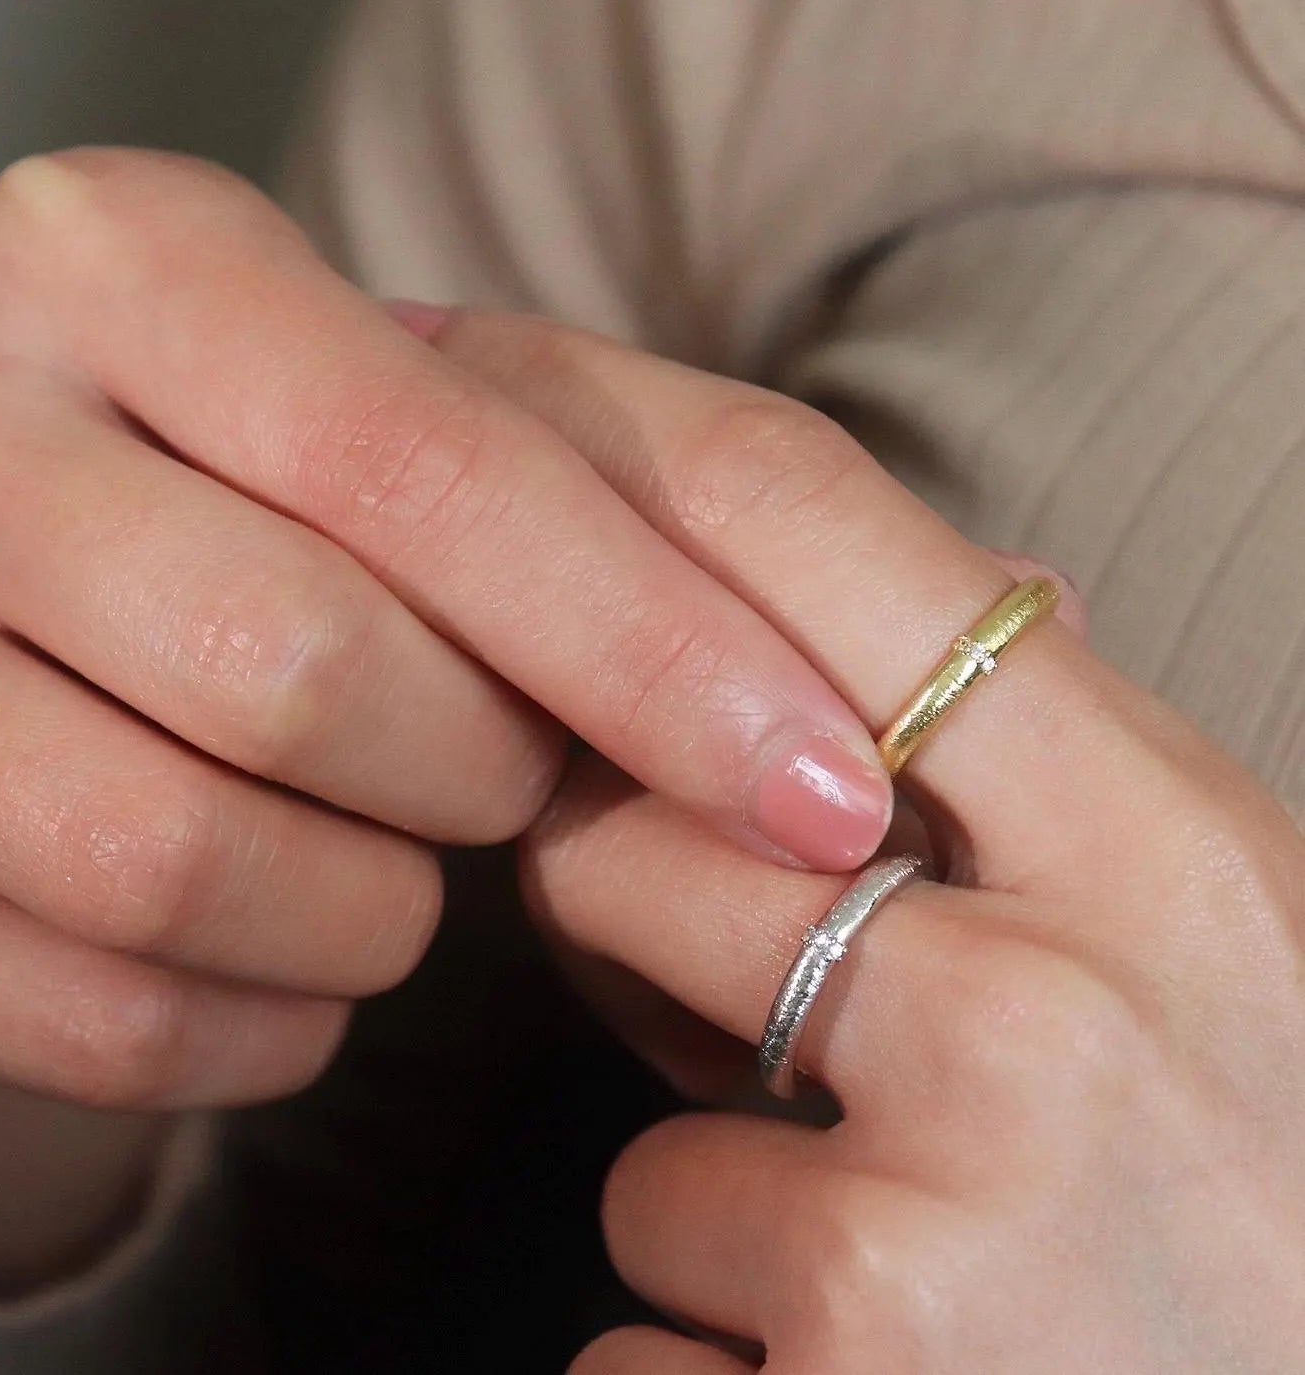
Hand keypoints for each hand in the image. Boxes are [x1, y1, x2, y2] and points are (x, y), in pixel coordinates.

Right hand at [0, 149, 891, 1112]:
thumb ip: (535, 500)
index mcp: (122, 262)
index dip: (659, 651)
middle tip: (519, 786)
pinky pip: (84, 1010)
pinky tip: (292, 983)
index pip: (438, 466)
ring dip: (363, 914)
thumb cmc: (223, 494)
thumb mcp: (354, 427)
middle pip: (309, 668)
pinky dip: (245, 1031)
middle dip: (483, 776)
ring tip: (397, 881)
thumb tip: (783, 711)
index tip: (823, 791)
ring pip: (178, 856)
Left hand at [409, 309, 1304, 1371]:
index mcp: (1164, 840)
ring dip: (722, 1184)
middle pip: (622, 836)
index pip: (807, 529)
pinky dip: (722, 1367)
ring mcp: (953, 1235)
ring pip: (646, 1132)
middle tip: (716, 970)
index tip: (441, 384)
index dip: (584, 436)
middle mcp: (1061, 1011)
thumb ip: (1031, 781)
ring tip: (899, 1243)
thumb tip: (858, 612)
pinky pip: (648, 1347)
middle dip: (613, 901)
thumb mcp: (1223, 935)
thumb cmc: (1281, 1191)